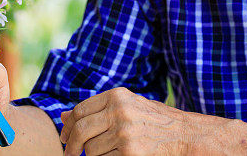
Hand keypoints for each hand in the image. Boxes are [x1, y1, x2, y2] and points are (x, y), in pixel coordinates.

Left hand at [59, 87, 189, 155]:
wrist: (184, 135)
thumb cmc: (153, 120)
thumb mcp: (126, 106)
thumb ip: (96, 110)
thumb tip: (62, 116)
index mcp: (117, 96)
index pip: (80, 111)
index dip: (68, 127)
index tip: (63, 137)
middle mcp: (119, 111)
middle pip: (81, 130)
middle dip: (70, 145)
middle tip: (68, 154)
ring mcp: (125, 132)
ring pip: (91, 150)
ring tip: (102, 154)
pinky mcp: (131, 153)